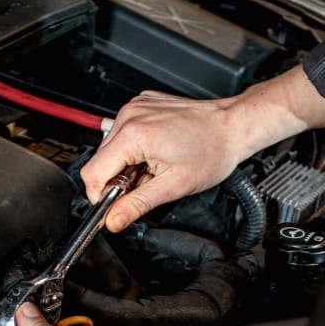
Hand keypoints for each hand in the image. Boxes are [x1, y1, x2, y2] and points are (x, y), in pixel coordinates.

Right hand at [81, 65, 324, 232]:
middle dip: (117, 180)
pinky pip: (123, 134)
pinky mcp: (141, 105)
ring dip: (126, 165)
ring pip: (110, 149)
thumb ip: (137, 205)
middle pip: (99, 161)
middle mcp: (129, 116)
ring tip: (154, 168)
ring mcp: (134, 107)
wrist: (232, 126)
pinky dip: (133, 149)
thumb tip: (113, 220)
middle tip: (146, 185)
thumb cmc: (211, 151)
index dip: (101, 196)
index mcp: (133, 135)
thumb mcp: (173, 187)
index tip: (113, 206)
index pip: (92, 173)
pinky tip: (155, 153)